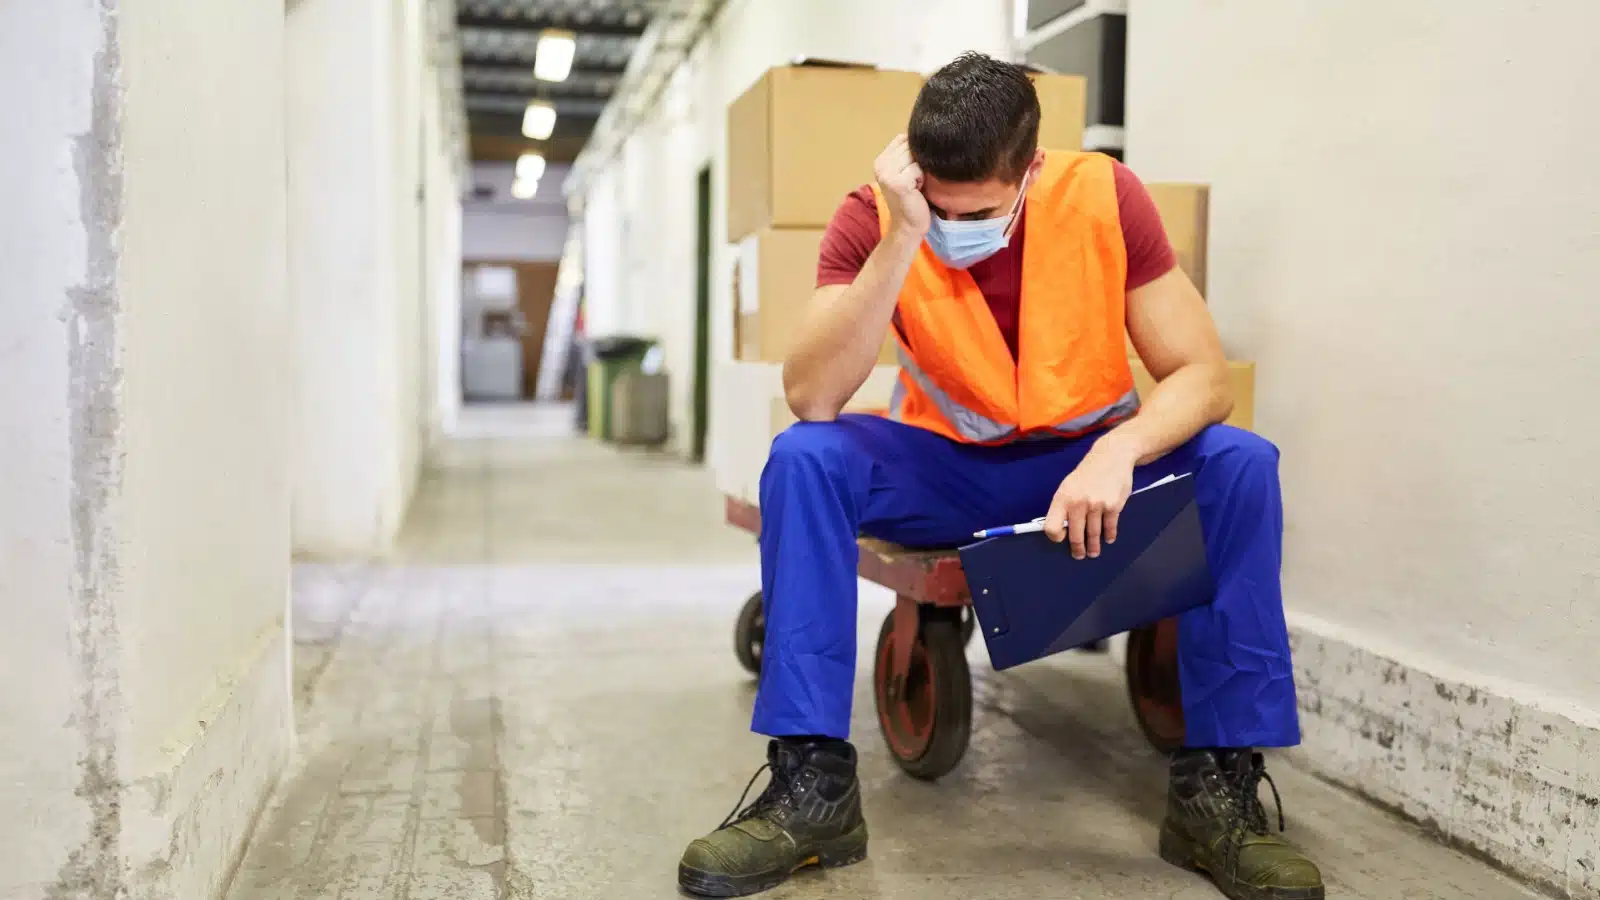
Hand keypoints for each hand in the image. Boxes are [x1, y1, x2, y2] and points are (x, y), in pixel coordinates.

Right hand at [874, 134, 930, 237]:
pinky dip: (922, 179)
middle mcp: (880, 165)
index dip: (915, 151)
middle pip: (910, 146)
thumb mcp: (906, 171)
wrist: (908, 226)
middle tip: (914, 181)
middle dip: (918, 161)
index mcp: (880, 160)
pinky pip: (918, 169)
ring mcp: (887, 174)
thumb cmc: (913, 198)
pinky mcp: (897, 183)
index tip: (912, 171)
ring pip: (915, 156)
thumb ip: (908, 153)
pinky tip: (916, 190)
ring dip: (921, 171)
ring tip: (916, 185)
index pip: (903, 138)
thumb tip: (926, 132)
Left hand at [1044, 439, 1138, 559]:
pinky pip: (1110, 527)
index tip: (1062, 539)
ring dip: (1094, 546)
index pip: (1052, 527)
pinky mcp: (1113, 506)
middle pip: (1075, 536)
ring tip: (1094, 552)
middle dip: (1078, 549)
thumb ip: (1065, 506)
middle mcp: (1078, 502)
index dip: (1056, 536)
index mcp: (1062, 498)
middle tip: (1080, 555)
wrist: (1111, 456)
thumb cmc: (1087, 473)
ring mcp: (1097, 505)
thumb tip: (1062, 530)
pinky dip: (1109, 536)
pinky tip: (1108, 539)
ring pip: (1094, 534)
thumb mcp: (1069, 486)